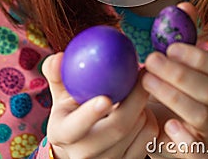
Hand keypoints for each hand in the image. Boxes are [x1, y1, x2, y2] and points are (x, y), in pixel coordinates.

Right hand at [42, 52, 158, 158]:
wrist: (82, 143)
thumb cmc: (73, 109)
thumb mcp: (61, 93)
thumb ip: (57, 74)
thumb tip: (58, 57)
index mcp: (62, 134)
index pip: (74, 128)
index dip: (89, 115)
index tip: (105, 98)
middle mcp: (84, 155)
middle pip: (117, 128)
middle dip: (133, 100)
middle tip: (142, 76)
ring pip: (138, 129)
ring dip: (142, 105)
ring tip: (136, 91)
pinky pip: (149, 136)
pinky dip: (150, 116)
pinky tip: (142, 108)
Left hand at [142, 3, 207, 157]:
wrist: (157, 122)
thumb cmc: (170, 85)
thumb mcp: (175, 59)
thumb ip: (182, 34)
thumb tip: (185, 5)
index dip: (199, 57)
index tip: (171, 47)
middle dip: (179, 74)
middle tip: (151, 60)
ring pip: (201, 116)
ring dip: (172, 96)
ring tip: (145, 80)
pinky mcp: (196, 153)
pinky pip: (197, 151)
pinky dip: (184, 137)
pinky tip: (167, 124)